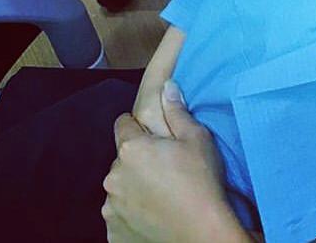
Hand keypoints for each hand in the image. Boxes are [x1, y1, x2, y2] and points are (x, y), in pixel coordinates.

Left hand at [103, 81, 246, 242]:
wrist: (203, 236)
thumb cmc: (201, 184)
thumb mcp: (197, 138)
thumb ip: (177, 110)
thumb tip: (167, 87)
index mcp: (131, 149)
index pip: (123, 124)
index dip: (140, 127)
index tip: (156, 138)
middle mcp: (114, 177)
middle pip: (122, 158)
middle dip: (138, 159)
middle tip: (166, 167)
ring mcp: (112, 208)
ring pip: (120, 187)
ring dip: (134, 187)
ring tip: (163, 194)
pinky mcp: (114, 234)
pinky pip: (120, 215)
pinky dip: (133, 214)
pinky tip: (156, 215)